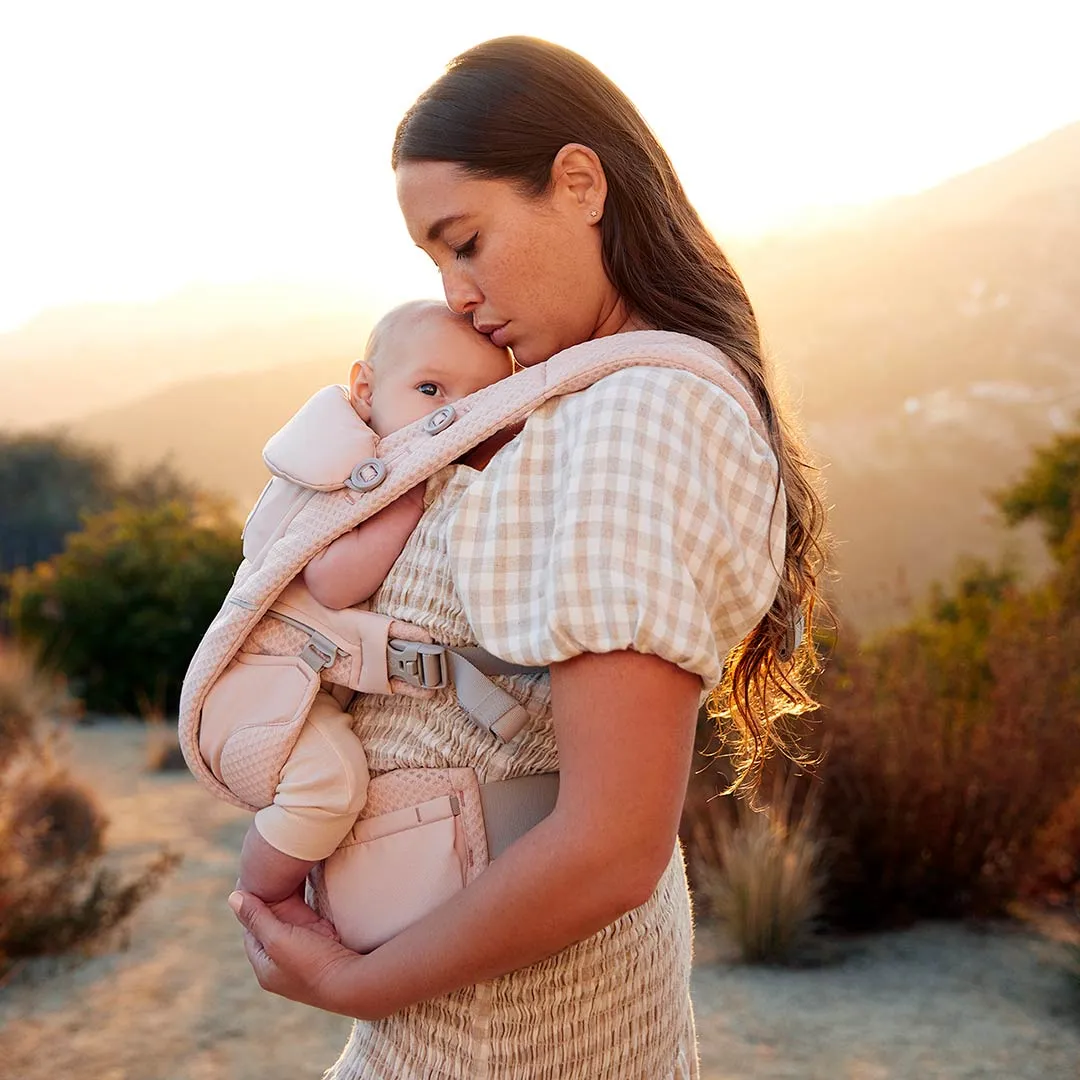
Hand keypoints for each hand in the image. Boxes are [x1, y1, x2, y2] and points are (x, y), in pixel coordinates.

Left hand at [228, 889, 383, 1017]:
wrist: (353, 981)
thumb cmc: (311, 964)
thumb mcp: (279, 939)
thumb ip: (257, 918)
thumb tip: (232, 897)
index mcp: (265, 967)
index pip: (251, 929)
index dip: (252, 905)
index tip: (255, 880)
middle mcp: (282, 963)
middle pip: (271, 925)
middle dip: (272, 901)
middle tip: (274, 874)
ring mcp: (303, 955)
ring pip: (291, 922)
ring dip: (290, 902)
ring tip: (290, 876)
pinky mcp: (322, 946)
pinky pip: (309, 921)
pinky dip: (307, 905)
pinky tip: (310, 889)